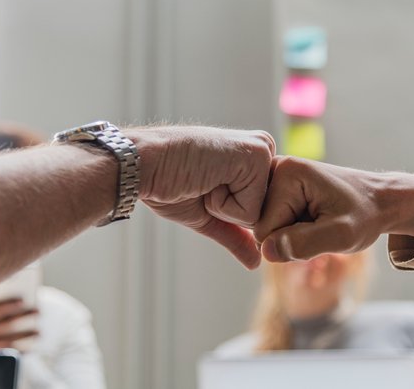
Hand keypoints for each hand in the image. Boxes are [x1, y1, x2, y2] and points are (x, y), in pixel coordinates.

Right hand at [0, 300, 37, 348]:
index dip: (10, 305)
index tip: (24, 300)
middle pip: (7, 325)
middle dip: (24, 318)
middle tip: (38, 311)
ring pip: (10, 342)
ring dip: (26, 336)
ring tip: (38, 332)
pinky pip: (7, 356)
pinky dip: (20, 352)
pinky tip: (30, 349)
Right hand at [129, 126, 275, 268]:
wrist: (145, 165)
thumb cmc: (169, 183)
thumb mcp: (207, 215)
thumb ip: (235, 235)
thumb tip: (256, 262)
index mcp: (256, 161)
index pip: (264, 212)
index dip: (231, 214)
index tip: (205, 188)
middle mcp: (266, 151)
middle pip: (268, 214)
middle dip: (232, 213)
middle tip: (205, 185)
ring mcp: (264, 151)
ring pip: (262, 214)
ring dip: (226, 209)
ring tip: (205, 180)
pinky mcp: (258, 154)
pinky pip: (252, 210)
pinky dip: (224, 205)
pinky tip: (207, 179)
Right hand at [254, 157, 413, 261]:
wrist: (379, 200)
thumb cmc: (364, 216)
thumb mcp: (342, 235)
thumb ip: (304, 244)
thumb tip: (267, 251)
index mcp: (287, 173)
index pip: (264, 229)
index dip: (290, 242)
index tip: (320, 229)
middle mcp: (275, 168)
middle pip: (260, 226)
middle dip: (289, 237)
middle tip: (320, 226)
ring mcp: (274, 176)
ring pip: (265, 226)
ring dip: (290, 233)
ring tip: (317, 221)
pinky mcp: (277, 185)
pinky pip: (270, 220)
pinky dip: (290, 227)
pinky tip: (311, 218)